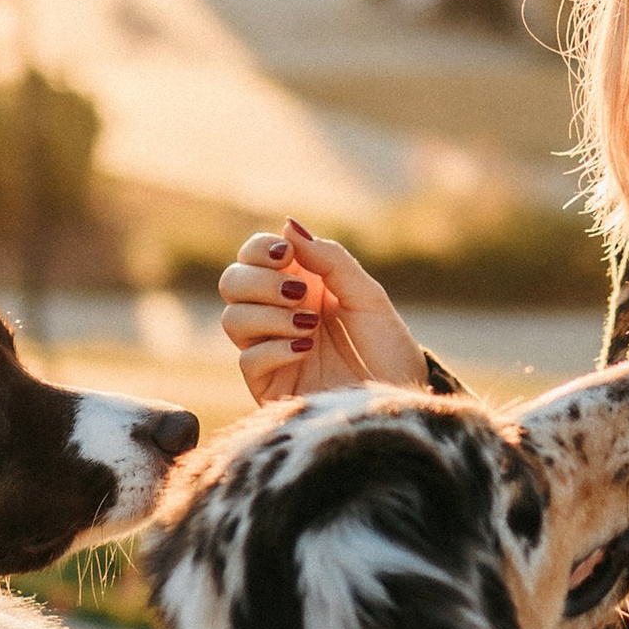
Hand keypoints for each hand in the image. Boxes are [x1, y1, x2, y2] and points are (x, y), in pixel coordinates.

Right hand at [217, 219, 428, 405]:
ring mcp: (269, 349)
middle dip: (259, 282)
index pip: (253, 256)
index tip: (287, 255)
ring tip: (310, 326)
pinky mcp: (268, 385)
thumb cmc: (387, 349)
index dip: (259, 249)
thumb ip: (331, 261)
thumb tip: (289, 226)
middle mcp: (277, 314)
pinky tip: (305, 349)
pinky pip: (248, 360)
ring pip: (231, 319)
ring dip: (269, 316)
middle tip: (300, 295)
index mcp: (299, 285)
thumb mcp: (367, 297)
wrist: (397, 402)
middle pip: (231, 283)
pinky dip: (275, 348)